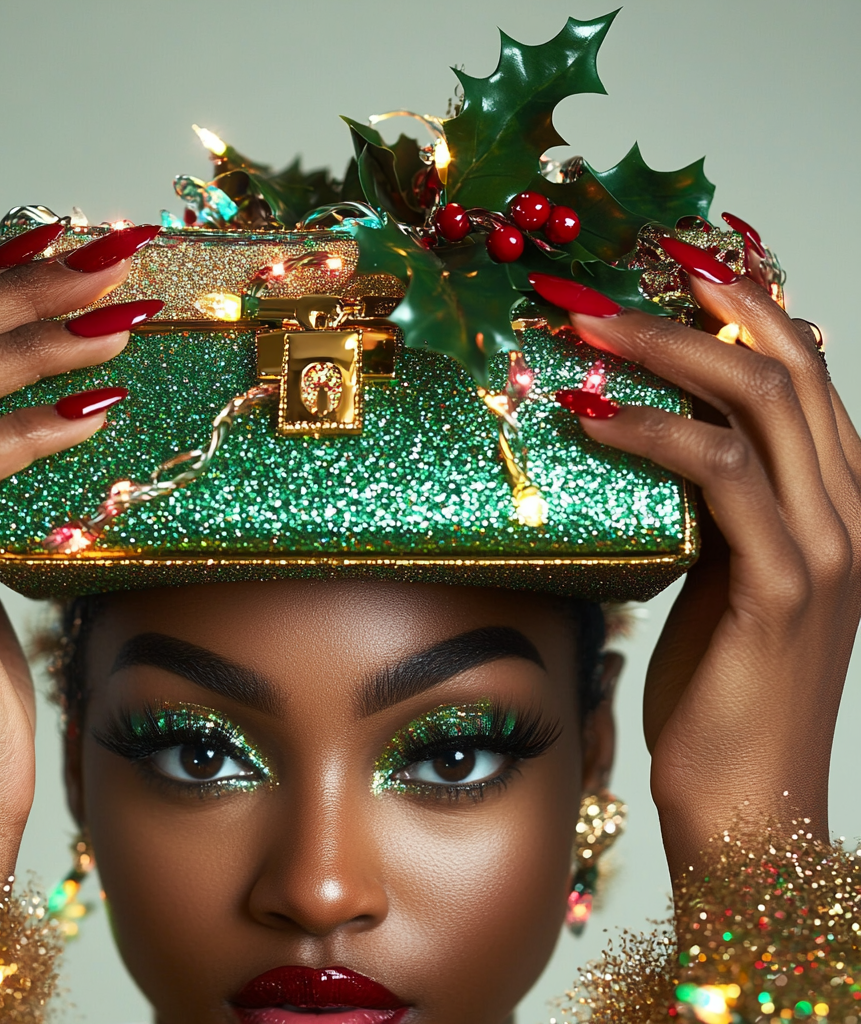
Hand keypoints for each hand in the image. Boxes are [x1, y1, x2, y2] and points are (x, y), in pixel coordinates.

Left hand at [567, 268, 860, 870]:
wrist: (745, 801)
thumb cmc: (720, 692)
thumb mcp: (717, 578)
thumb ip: (707, 509)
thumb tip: (649, 440)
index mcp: (833, 503)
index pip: (799, 376)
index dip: (739, 312)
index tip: (667, 272)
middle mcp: (847, 511)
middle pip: (783, 367)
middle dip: (691, 312)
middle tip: (599, 293)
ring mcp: (827, 546)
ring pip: (758, 403)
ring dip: (662, 353)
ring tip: (580, 334)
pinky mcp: (786, 586)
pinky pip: (720, 476)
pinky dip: (652, 434)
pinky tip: (588, 420)